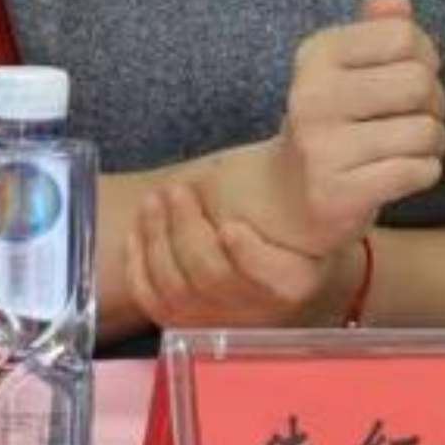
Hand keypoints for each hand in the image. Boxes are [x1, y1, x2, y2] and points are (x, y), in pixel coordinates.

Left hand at [125, 181, 361, 329]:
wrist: (260, 242)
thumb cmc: (275, 208)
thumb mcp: (296, 195)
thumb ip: (289, 178)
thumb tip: (305, 124)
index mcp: (294, 279)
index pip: (272, 280)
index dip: (248, 257)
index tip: (230, 226)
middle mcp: (256, 310)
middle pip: (213, 278)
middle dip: (187, 231)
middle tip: (175, 191)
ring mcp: (216, 320)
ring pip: (176, 289)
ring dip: (158, 239)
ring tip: (154, 200)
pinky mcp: (182, 321)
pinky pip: (151, 299)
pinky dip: (138, 263)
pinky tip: (139, 229)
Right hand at [206, 0, 444, 254]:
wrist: (288, 195)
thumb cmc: (335, 120)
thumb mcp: (348, 66)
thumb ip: (377, 28)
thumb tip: (395, 0)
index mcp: (316, 54)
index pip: (403, 35)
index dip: (423, 55)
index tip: (407, 75)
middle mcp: (310, 96)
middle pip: (419, 82)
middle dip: (434, 102)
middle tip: (416, 115)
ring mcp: (320, 147)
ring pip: (425, 131)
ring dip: (433, 142)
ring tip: (410, 146)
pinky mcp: (336, 195)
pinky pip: (418, 171)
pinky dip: (425, 172)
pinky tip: (402, 172)